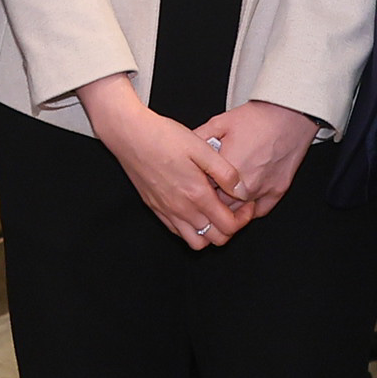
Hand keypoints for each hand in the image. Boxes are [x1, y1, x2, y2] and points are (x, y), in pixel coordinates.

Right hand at [78, 75, 248, 247]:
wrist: (130, 135)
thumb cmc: (163, 137)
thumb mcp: (202, 148)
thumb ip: (225, 173)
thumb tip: (241, 190)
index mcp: (196, 195)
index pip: (228, 226)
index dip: (243, 219)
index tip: (246, 205)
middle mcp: (181, 209)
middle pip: (215, 239)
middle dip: (230, 228)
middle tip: (234, 210)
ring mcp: (166, 211)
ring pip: (195, 242)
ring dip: (210, 232)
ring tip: (215, 212)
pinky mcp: (155, 208)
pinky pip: (177, 232)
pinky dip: (191, 228)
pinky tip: (195, 209)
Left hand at [197, 101, 320, 219]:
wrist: (289, 115)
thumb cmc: (257, 118)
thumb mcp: (219, 123)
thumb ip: (198, 140)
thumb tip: (182, 149)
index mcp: (228, 169)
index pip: (203, 192)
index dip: (196, 188)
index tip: (194, 183)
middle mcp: (245, 185)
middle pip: (219, 207)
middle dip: (211, 201)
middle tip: (207, 192)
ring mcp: (263, 191)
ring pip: (238, 213)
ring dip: (229, 208)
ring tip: (222, 197)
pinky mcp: (277, 192)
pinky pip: (259, 211)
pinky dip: (250, 209)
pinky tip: (242, 201)